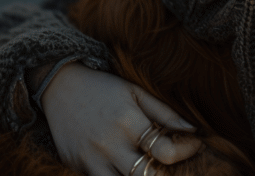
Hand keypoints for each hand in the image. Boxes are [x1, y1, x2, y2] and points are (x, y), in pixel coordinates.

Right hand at [41, 63, 201, 175]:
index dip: (185, 152)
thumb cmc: (104, 89)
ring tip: (150, 167)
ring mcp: (91, 159)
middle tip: (172, 162)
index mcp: (129, 122)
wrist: (60, 87)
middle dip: (165, 173)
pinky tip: (127, 167)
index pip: (165, 151)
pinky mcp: (77, 166)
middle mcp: (109, 144)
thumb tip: (193, 131)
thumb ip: (165, 113)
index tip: (194, 145)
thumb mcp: (136, 92)